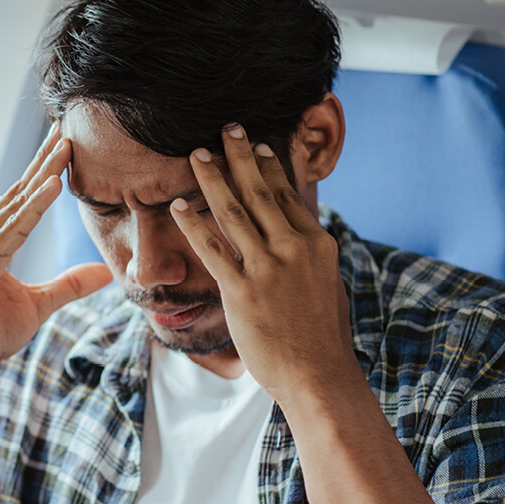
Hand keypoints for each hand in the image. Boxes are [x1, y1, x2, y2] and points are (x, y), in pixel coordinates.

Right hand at [0, 124, 112, 376]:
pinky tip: (54, 186)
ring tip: (68, 146)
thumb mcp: (36, 306)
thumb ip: (67, 285)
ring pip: (15, 205)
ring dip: (43, 174)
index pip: (18, 198)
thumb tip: (104, 273)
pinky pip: (12, 232)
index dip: (43, 171)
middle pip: (16, 192)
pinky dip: (34, 209)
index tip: (65, 144)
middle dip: (44, 160)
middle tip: (68, 128)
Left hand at [168, 125, 358, 398]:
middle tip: (227, 128)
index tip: (259, 145)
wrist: (319, 375)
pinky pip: (212, 249)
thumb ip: (310, 255)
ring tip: (197, 155)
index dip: (271, 167)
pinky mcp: (242, 291)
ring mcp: (268, 269)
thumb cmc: (321, 336)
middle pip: (261, 192)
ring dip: (213, 179)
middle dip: (241, 157)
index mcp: (317, 244)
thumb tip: (303, 237)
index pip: (288, 195)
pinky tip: (178, 207)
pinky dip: (194, 225)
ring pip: (235, 212)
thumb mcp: (326, 284)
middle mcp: (294, 248)